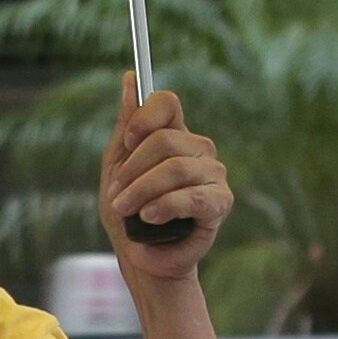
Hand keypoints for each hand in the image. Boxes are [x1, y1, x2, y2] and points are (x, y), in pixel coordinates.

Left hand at [104, 80, 229, 280]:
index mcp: (173, 135)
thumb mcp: (117, 168)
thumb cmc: (130, 216)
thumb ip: (126, 128)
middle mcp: (198, 149)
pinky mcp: (220, 202)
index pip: (167, 103)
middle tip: (117, 195)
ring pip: (176, 167)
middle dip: (133, 169)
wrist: (143, 260)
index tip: (128, 140)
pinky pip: (192, 195)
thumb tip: (129, 79)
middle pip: (165, 139)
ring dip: (143, 191)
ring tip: (128, 211)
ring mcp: (213, 173)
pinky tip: (151, 218)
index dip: (145, 116)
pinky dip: (165, 206)